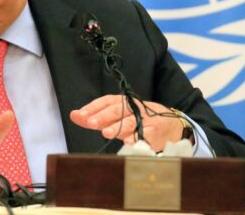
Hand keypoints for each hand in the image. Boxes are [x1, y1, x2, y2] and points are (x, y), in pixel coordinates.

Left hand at [69, 95, 183, 151]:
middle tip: (90, 122)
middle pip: (117, 110)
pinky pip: (145, 135)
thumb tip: (74, 115)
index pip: (106, 101)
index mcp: (123, 102)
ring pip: (130, 122)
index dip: (93, 107)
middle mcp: (134, 107)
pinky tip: (128, 143)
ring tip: (106, 133)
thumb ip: (97, 118)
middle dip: (102, 116)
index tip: (80, 115)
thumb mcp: (118, 117)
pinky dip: (137, 138)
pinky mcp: (155, 131)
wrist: (170, 126)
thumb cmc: (139, 121)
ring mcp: (145, 119)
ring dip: (117, 127)